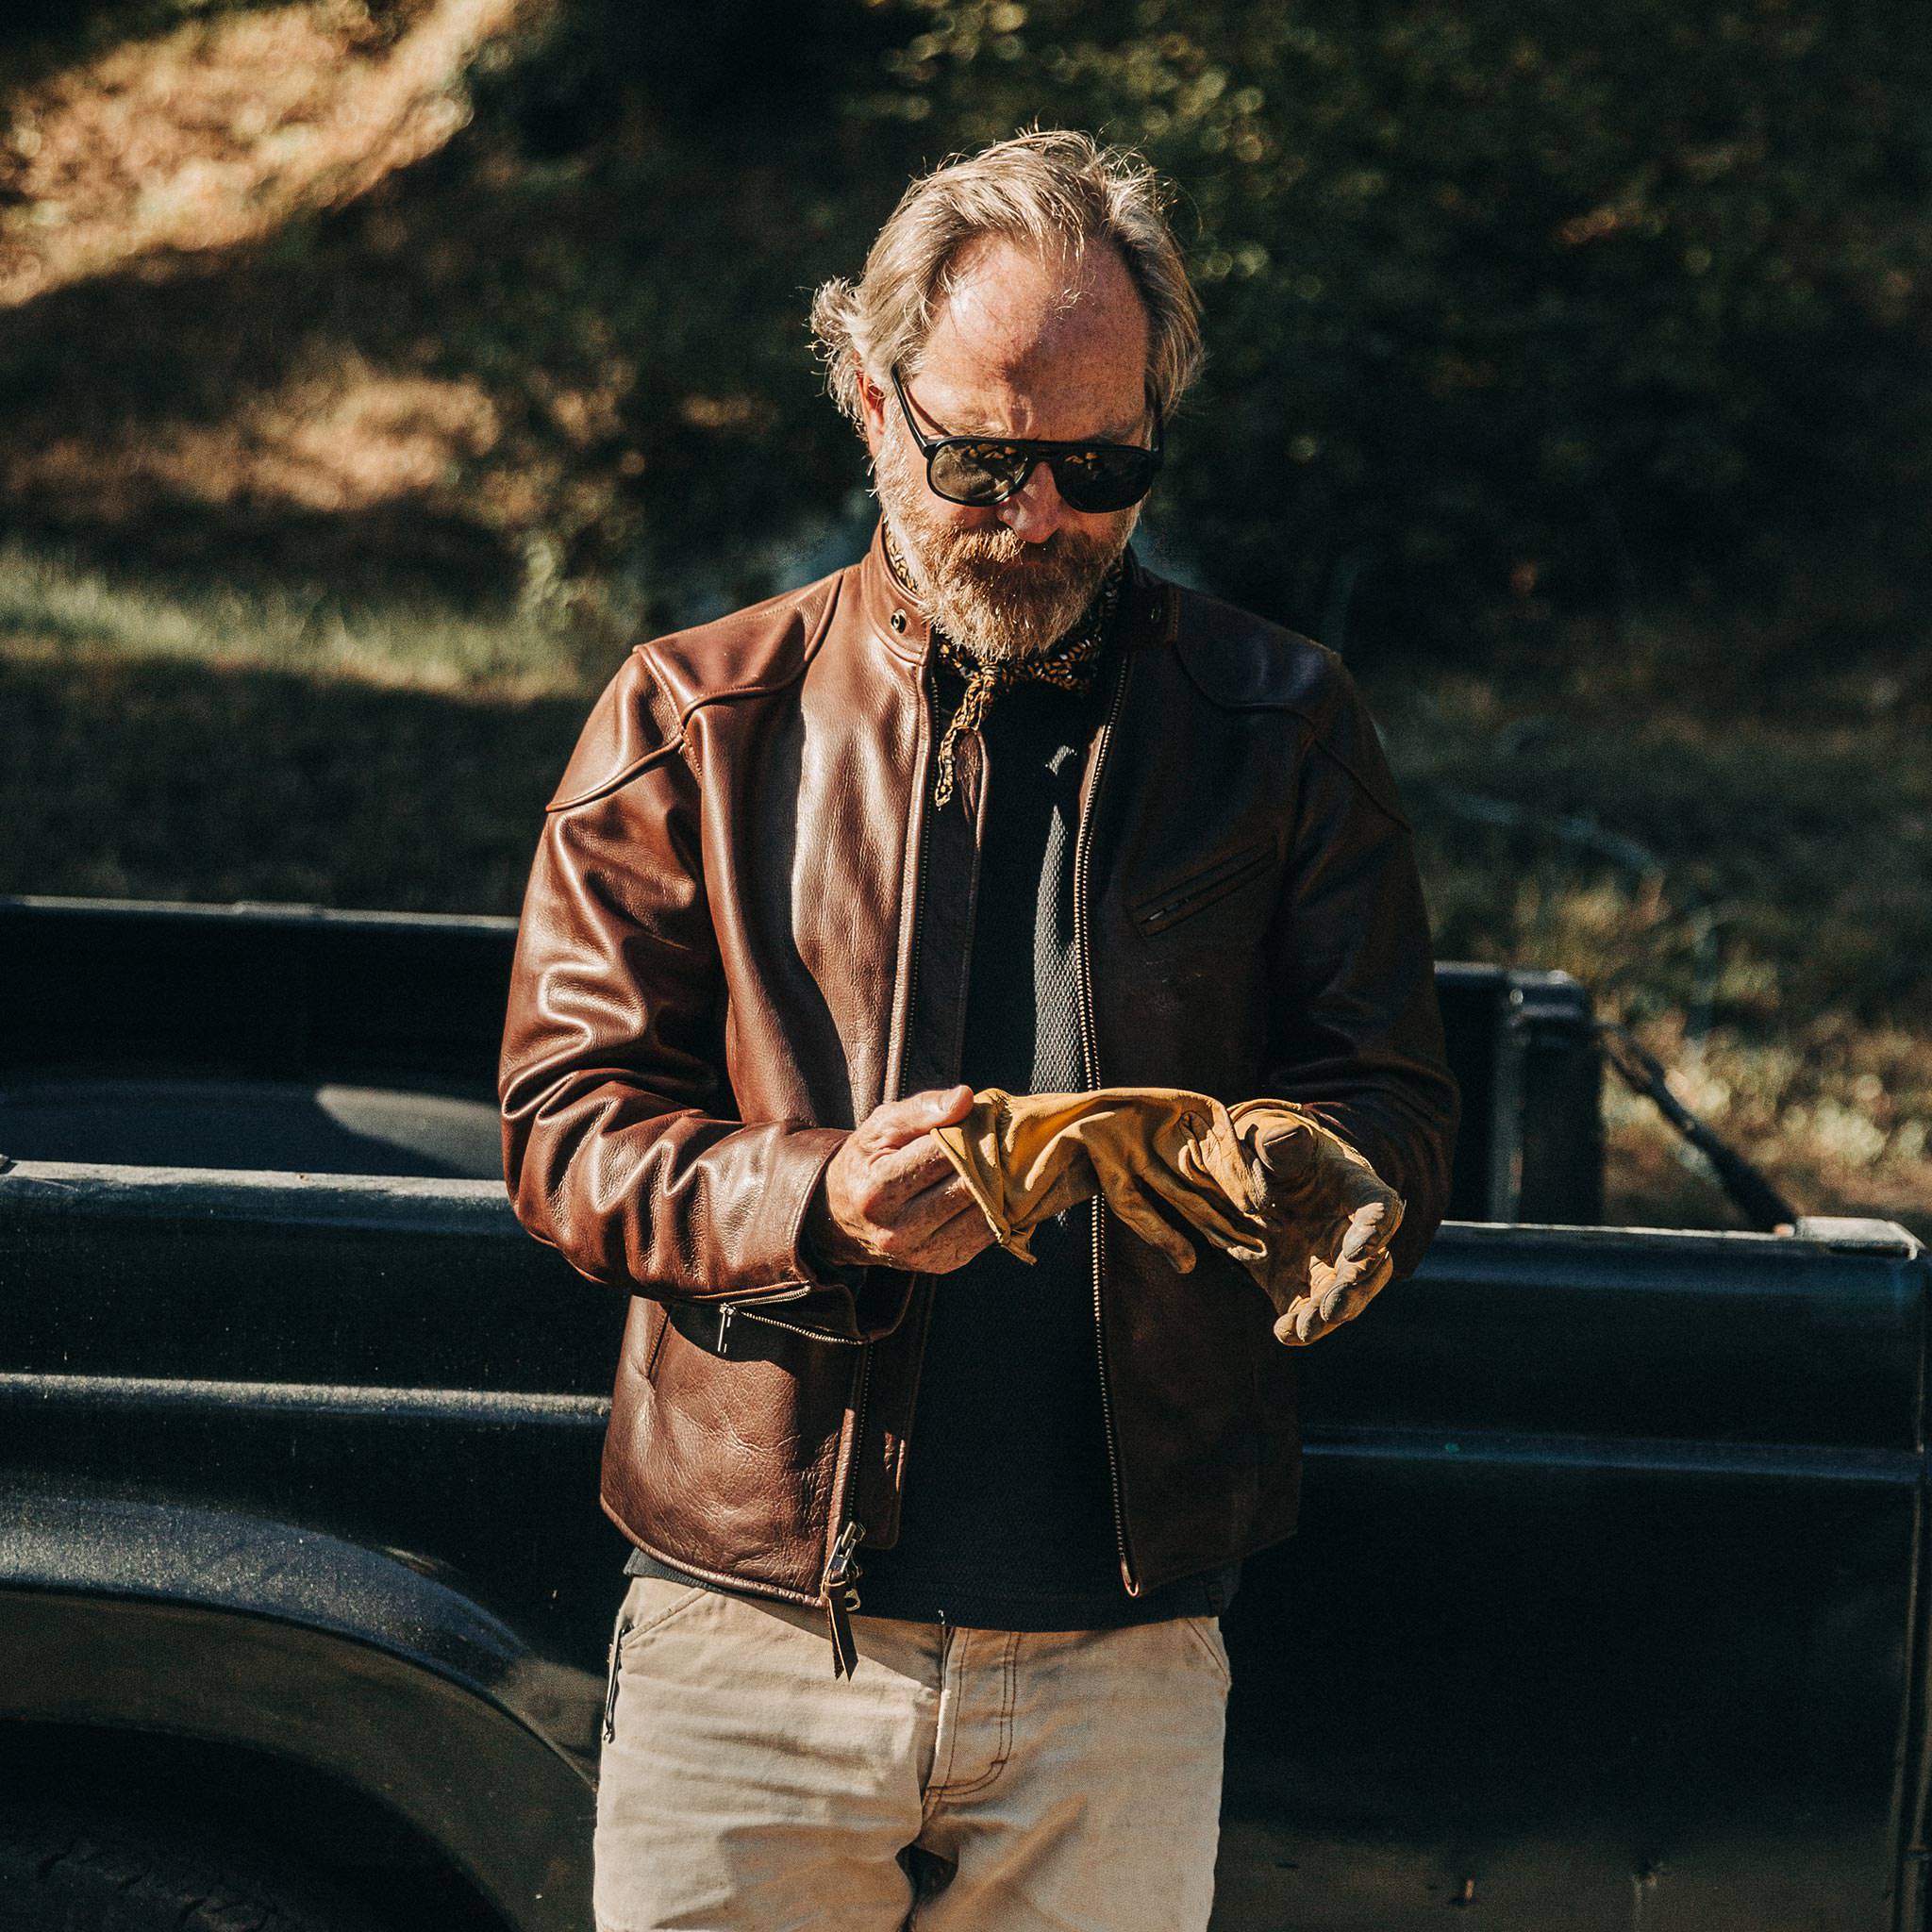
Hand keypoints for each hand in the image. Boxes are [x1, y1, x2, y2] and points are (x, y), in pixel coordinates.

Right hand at [807, 1086, 997, 1273]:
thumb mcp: (881, 1127)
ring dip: (998, 1184)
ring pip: (984, 1211)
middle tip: (996, 1138)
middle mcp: (898, 1229)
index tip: (979, 1118)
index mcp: (878, 1190)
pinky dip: (996, 1208)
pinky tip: (990, 1189)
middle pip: (968, 1185)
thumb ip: (922, 1109)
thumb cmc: (867, 1162)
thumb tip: (965, 1098)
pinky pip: (987, 1233)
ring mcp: (922, 1252)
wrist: (844, 1217)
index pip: (943, 1154)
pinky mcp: (943, 1263)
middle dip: (987, 1157)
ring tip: (995, 1162)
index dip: (967, 1131)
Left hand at [1233, 1102, 1403, 1345]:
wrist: (1244, 1175)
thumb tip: (1287, 1139)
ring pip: (1343, 1296)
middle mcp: (1351, 1232)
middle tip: (1334, 1307)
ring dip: (1329, 1315)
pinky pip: (1307, 1310)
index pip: (1381, 1209)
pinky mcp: (1300, 1285)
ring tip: (1307, 1328)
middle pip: (1369, 1266)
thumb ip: (1279, 1141)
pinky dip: (1299, 1325)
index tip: (1358, 1247)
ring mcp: (1328, 1263)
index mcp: (1355, 1188)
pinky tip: (1285, 1333)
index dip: (1376, 1230)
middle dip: (1354, 1288)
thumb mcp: (1270, 1136)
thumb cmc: (1268, 1148)